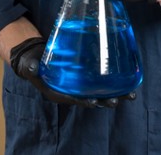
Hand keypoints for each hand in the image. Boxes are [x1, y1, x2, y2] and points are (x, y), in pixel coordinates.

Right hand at [9, 36, 131, 107]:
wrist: (36, 58)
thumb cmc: (33, 64)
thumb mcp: (29, 66)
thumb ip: (31, 67)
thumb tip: (31, 67)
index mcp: (58, 93)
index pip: (73, 99)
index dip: (83, 101)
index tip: (93, 102)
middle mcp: (71, 92)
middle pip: (91, 99)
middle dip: (105, 101)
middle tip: (117, 100)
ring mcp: (80, 85)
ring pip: (100, 93)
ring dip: (115, 95)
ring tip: (130, 95)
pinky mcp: (86, 77)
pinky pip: (101, 82)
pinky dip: (114, 83)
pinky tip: (128, 80)